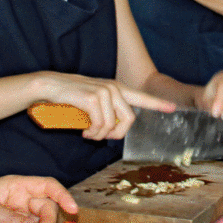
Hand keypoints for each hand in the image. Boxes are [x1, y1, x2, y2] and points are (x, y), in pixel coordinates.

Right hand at [42, 73, 175, 140]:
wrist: (49, 85)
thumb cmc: (69, 96)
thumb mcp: (92, 101)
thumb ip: (106, 110)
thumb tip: (113, 128)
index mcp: (115, 88)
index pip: (141, 96)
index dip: (157, 103)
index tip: (173, 107)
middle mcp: (113, 87)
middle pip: (129, 119)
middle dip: (117, 134)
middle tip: (100, 137)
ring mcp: (104, 91)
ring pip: (112, 125)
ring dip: (99, 136)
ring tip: (88, 133)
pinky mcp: (93, 98)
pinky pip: (100, 125)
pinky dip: (92, 133)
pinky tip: (84, 132)